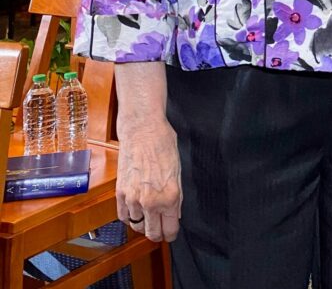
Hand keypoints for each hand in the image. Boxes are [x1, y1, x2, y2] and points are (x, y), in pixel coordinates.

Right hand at [116, 118, 181, 241]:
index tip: (170, 232)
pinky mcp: (120, 193)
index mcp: (170, 197)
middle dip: (158, 233)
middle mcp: (151, 202)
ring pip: (137, 226)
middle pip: (152, 234)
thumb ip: (176, 197)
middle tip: (160, 228)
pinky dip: (130, 216)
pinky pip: (123, 216)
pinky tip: (135, 210)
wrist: (143, 130)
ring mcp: (133, 199)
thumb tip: (174, 214)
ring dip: (143, 224)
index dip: (171, 234)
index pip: (170, 230)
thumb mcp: (178, 172)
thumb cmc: (163, 145)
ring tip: (148, 215)